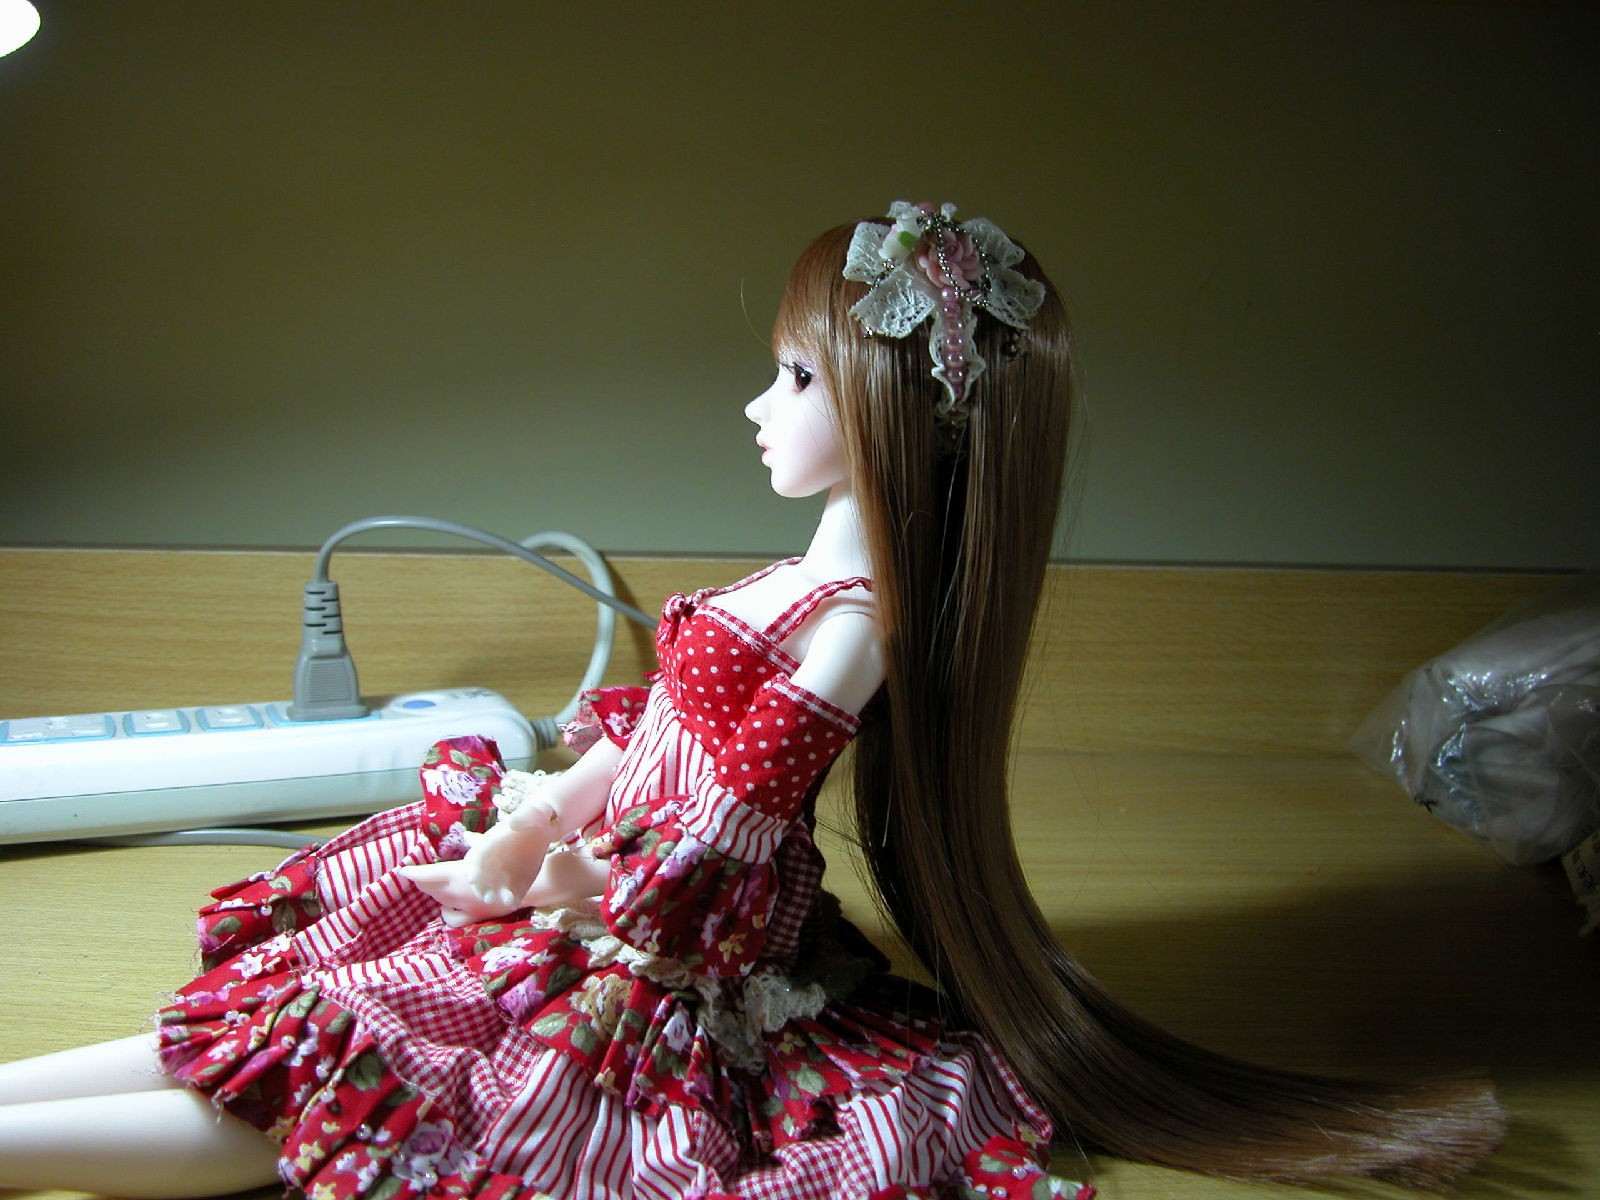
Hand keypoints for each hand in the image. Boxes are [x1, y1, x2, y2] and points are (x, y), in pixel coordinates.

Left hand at [399, 832, 525, 927]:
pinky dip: (447, 911)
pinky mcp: (475, 916)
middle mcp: (456, 892)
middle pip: (430, 889)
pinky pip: (452, 918)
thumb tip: (467, 837)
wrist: (532, 884)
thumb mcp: (490, 846)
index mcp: (456, 874)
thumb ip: (476, 844)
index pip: (426, 875)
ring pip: (439, 902)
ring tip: (433, 887)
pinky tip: (448, 907)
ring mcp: (465, 907)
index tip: (403, 871)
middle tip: (418, 876)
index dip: (413, 873)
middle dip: (422, 882)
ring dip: (434, 894)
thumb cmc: (511, 858)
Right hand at [462, 819, 552, 907]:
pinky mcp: (519, 882)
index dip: (473, 868)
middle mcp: (494, 860)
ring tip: (495, 900)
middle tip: (485, 897)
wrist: (546, 829)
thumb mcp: (532, 813)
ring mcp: (505, 872)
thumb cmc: (535, 817)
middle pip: (481, 877)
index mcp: (492, 842)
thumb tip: (514, 822)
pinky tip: (513, 901)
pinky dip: (511, 898)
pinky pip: (513, 892)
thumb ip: (523, 817)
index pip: (476, 856)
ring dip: (493, 895)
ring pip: (494, 887)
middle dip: (481, 888)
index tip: (473, 878)